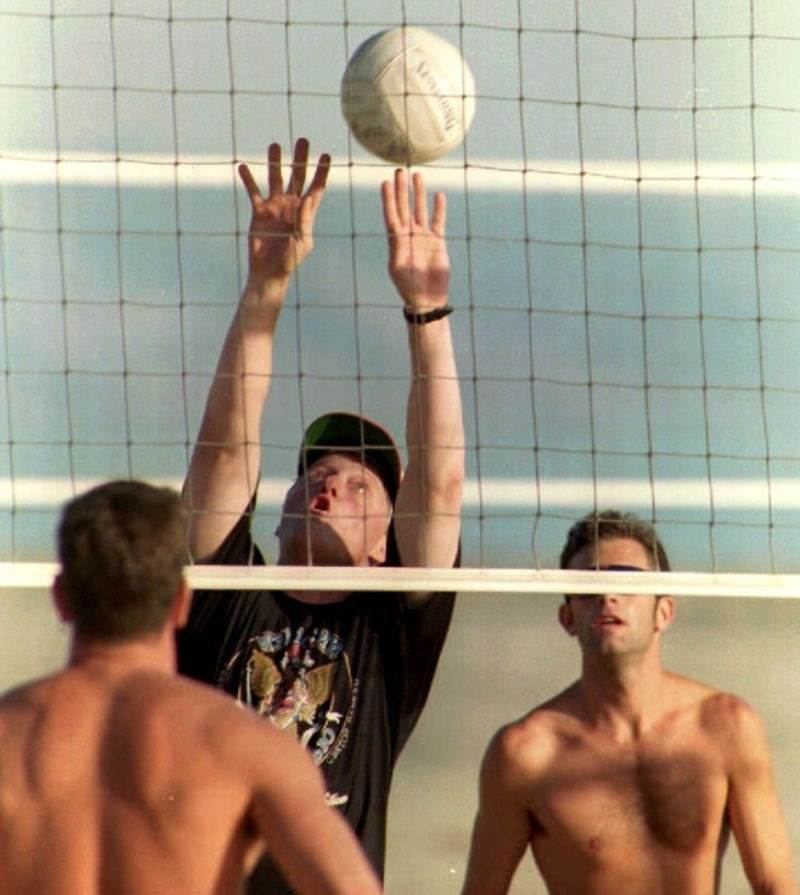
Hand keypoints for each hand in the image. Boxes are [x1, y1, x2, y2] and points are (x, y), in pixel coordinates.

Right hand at [238, 139, 329, 289]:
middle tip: (303, 140)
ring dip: (275, 162)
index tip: (326, 155)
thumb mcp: (302, 242)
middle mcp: (291, 205)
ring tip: (274, 145)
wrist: (269, 272)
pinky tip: (243, 166)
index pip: (316, 188)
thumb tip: (307, 198)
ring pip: (275, 179)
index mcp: (306, 212)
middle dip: (300, 159)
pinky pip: (253, 192)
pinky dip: (248, 180)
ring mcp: (275, 207)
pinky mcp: (259, 212)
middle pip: (297, 176)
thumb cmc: (289, 260)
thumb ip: (304, 220)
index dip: (322, 172)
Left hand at [382, 169, 449, 309]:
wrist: (427, 298)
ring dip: (419, 193)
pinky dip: (438, 209)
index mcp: (396, 240)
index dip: (388, 199)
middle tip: (400, 171)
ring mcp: (423, 237)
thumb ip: (396, 249)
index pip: (391, 214)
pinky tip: (438, 195)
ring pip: (420, 210)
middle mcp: (409, 235)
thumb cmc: (409, 286)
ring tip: (418, 176)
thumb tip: (396, 234)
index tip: (385, 183)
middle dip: (402, 190)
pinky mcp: (437, 242)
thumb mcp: (398, 268)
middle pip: (404, 207)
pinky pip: (438, 221)